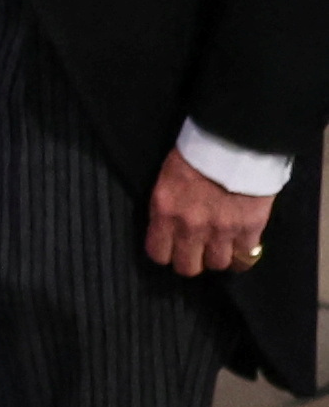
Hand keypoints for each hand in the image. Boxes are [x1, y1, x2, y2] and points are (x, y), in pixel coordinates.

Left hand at [153, 152, 281, 280]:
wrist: (236, 140)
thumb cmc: (198, 152)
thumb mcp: (168, 179)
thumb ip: (167, 207)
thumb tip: (168, 229)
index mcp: (164, 210)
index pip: (157, 253)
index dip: (167, 254)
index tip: (174, 250)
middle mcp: (189, 226)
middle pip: (187, 266)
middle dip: (192, 261)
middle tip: (199, 251)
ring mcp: (221, 229)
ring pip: (217, 264)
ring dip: (219, 258)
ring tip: (222, 247)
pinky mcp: (249, 228)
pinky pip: (244, 258)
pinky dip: (244, 257)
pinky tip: (242, 249)